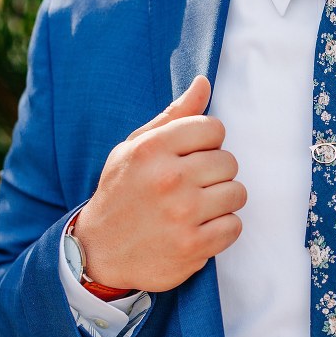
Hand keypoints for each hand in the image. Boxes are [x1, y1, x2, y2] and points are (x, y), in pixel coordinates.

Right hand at [74, 76, 245, 291]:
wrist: (98, 253)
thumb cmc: (122, 193)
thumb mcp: (135, 148)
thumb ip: (173, 116)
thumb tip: (204, 83)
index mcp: (152, 149)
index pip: (214, 128)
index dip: (207, 143)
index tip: (191, 158)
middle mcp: (168, 179)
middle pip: (229, 161)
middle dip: (215, 173)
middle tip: (191, 187)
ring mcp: (182, 214)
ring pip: (237, 193)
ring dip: (222, 202)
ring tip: (197, 208)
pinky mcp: (193, 246)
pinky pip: (234, 226)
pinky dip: (222, 229)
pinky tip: (199, 229)